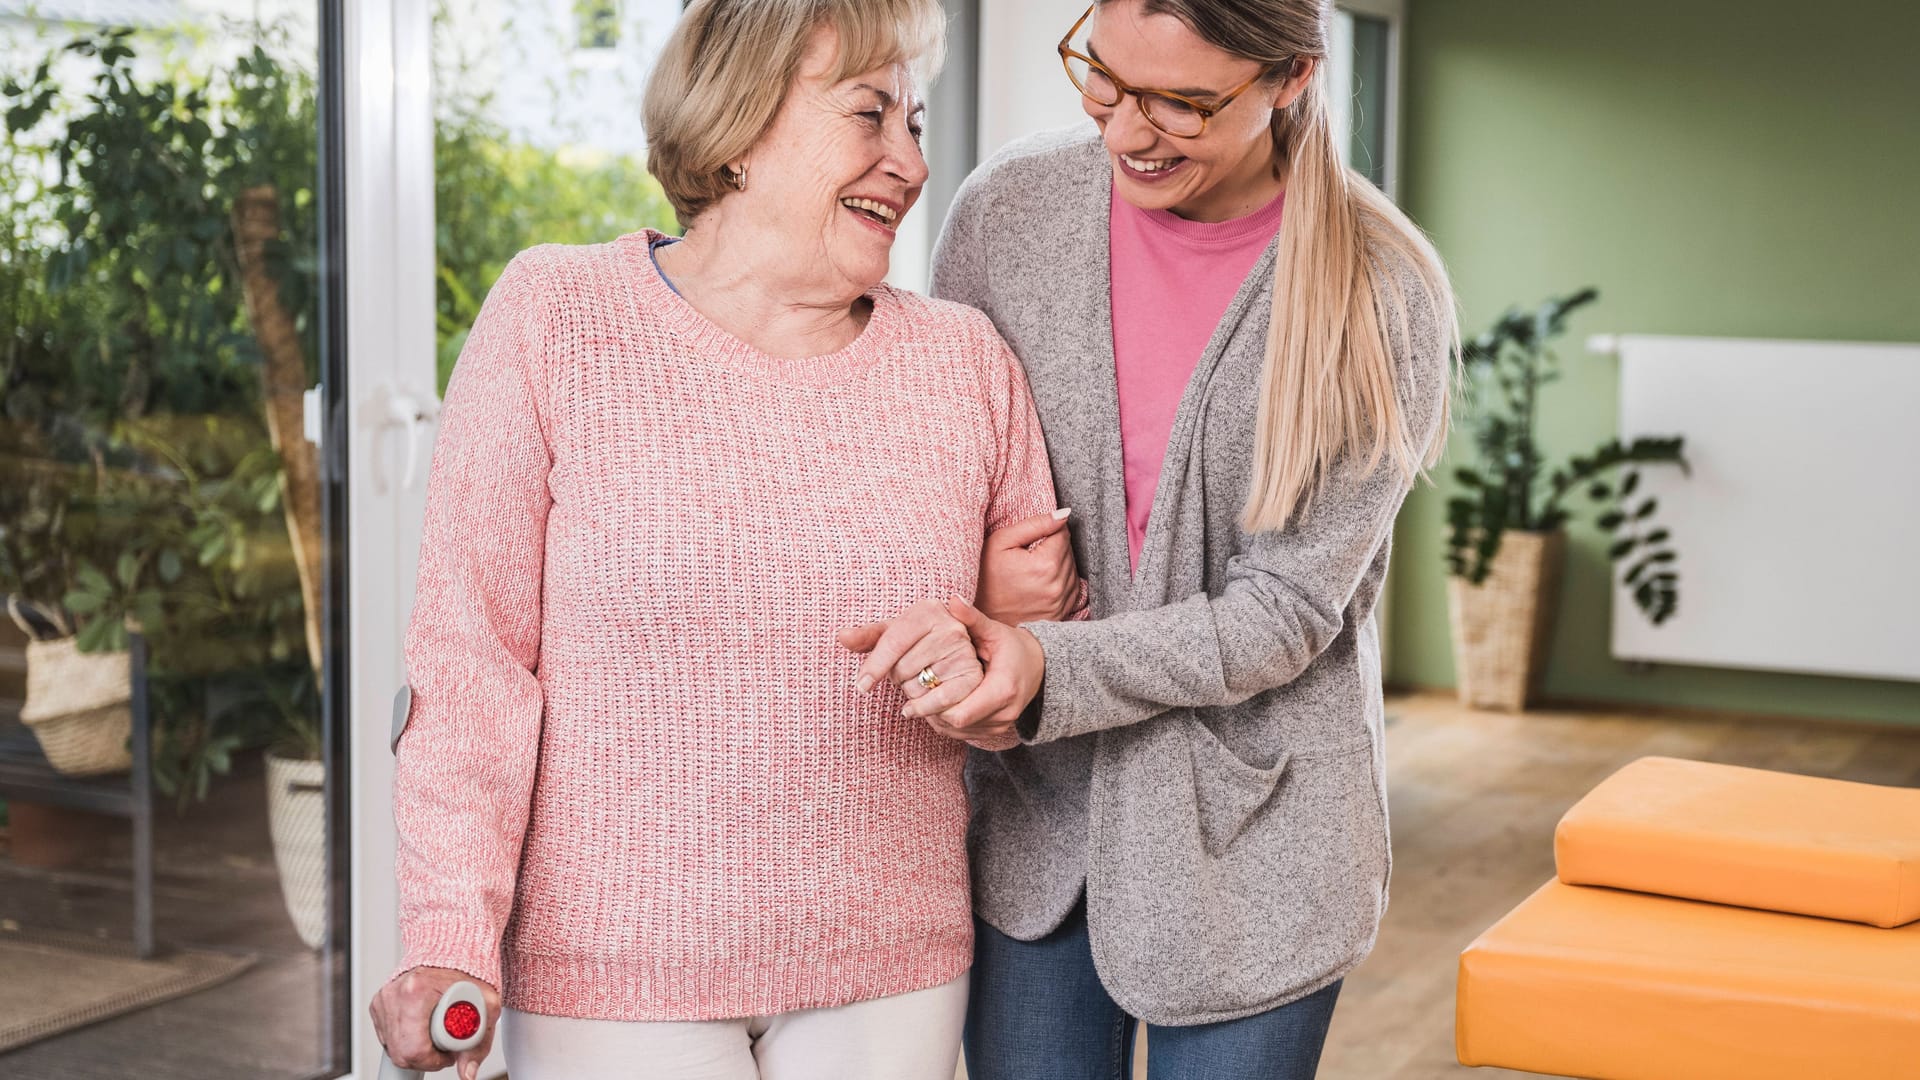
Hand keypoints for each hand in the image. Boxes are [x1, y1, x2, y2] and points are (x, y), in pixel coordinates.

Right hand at [370, 966, 499, 1079]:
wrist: (453, 947)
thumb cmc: (469, 972)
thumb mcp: (486, 1006)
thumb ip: (479, 1043)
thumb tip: (468, 1074)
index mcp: (417, 991)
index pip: (414, 1049)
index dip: (434, 1060)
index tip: (448, 1054)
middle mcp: (395, 994)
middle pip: (400, 1052)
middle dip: (424, 1058)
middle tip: (444, 1047)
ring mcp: (384, 998)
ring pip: (391, 1047)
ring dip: (413, 1050)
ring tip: (435, 1034)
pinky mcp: (378, 1002)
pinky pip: (386, 1036)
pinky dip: (403, 1039)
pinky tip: (421, 1027)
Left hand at [837, 597, 984, 724]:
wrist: (962, 652)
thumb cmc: (918, 642)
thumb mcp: (895, 634)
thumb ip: (868, 636)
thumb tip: (841, 636)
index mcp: (928, 610)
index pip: (893, 642)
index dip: (875, 666)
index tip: (862, 687)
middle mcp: (950, 628)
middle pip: (903, 668)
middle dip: (897, 678)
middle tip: (907, 673)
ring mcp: (964, 652)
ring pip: (918, 686)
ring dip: (911, 693)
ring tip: (919, 682)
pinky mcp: (973, 677)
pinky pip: (938, 702)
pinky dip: (922, 710)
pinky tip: (913, 709)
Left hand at [919, 597, 1046, 749]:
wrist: (1040, 668)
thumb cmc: (1014, 647)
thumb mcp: (995, 631)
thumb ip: (973, 618)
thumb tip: (953, 599)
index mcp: (1002, 689)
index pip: (960, 714)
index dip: (933, 708)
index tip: (912, 696)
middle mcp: (1004, 713)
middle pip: (955, 725)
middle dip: (930, 713)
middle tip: (908, 700)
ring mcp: (1001, 725)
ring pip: (958, 732)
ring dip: (936, 719)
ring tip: (917, 702)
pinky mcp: (995, 730)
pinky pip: (964, 734)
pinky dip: (946, 723)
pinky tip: (933, 708)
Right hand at [977, 509, 1078, 624]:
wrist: (979, 614)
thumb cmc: (984, 576)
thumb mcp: (1002, 541)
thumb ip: (1035, 524)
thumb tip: (1064, 515)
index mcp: (1045, 565)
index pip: (1063, 533)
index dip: (1047, 531)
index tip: (1031, 540)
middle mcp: (1057, 586)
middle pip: (1069, 551)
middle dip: (1052, 547)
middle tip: (1028, 555)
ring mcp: (1060, 603)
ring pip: (1072, 569)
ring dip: (1058, 564)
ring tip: (1033, 569)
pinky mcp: (1061, 613)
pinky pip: (1073, 588)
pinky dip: (1060, 581)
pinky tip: (1041, 581)